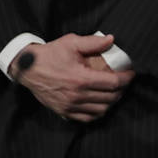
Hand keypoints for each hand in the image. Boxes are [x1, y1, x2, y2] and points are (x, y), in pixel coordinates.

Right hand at [12, 34, 133, 122]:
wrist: (26, 68)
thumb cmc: (48, 54)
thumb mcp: (70, 43)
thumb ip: (92, 42)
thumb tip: (111, 40)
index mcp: (81, 78)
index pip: (113, 82)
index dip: (126, 78)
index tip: (130, 73)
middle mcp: (78, 94)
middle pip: (110, 98)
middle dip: (121, 90)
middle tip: (122, 82)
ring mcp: (71, 105)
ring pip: (101, 110)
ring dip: (111, 102)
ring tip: (112, 92)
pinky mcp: (64, 111)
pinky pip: (88, 118)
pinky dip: (98, 112)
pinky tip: (99, 104)